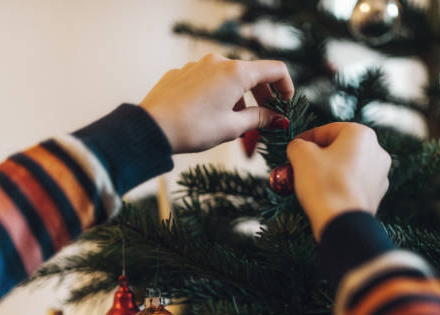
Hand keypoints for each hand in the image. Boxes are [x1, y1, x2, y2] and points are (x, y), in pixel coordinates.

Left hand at [140, 53, 293, 153]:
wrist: (152, 128)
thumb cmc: (194, 128)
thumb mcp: (233, 127)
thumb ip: (260, 118)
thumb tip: (278, 119)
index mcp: (236, 72)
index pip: (275, 70)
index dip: (286, 87)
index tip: (286, 105)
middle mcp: (219, 61)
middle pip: (252, 73)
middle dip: (263, 95)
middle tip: (265, 118)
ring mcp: (199, 65)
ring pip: (230, 78)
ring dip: (239, 97)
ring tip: (234, 122)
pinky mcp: (183, 72)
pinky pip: (209, 80)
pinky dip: (219, 94)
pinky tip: (210, 115)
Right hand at [287, 123, 390, 240]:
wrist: (342, 222)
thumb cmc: (325, 185)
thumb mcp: (302, 156)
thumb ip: (297, 145)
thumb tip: (297, 146)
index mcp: (362, 134)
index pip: (328, 130)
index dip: (307, 138)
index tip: (295, 146)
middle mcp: (377, 151)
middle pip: (340, 147)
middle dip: (319, 155)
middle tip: (300, 163)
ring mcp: (380, 175)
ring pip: (347, 166)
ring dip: (328, 170)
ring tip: (309, 180)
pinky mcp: (376, 195)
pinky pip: (353, 183)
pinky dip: (339, 185)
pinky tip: (324, 193)